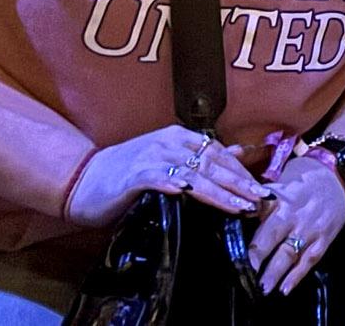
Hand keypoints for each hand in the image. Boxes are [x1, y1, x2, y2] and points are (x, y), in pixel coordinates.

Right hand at [63, 127, 268, 226]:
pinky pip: (157, 178)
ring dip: (218, 190)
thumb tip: (239, 153)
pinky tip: (188, 194)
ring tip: (239, 205)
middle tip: (260, 199)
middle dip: (239, 183)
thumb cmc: (127, 174)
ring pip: (193, 173)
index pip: (219, 154)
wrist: (82, 179)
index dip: (241, 172)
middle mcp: (168, 143)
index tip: (262, 190)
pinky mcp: (134, 175)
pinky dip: (174, 184)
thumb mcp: (169, 161)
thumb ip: (202, 158)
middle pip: (211, 163)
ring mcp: (151, 157)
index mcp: (179, 138)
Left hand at [249, 154, 344, 294]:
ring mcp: (310, 228)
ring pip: (289, 253)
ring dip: (274, 273)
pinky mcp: (324, 238)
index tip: (227, 242)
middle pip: (271, 235)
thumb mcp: (282, 178)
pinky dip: (297, 276)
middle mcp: (293, 213)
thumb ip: (261, 197)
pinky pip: (309, 259)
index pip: (256, 210)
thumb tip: (237, 208)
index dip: (241, 224)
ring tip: (262, 289)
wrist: (341, 176)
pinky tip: (285, 289)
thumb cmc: (306, 177)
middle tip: (243, 273)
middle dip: (256, 256)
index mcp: (279, 196)